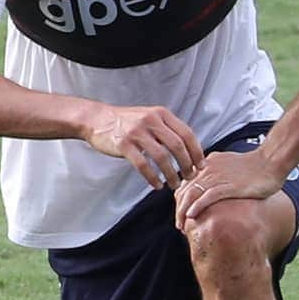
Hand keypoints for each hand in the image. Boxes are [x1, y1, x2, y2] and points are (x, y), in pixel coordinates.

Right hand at [87, 104, 203, 188]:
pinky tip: (157, 185)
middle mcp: (151, 121)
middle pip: (177, 146)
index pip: (187, 134)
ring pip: (162, 157)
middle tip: (190, 177)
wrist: (97, 119)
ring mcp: (136, 132)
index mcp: (161, 114)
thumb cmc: (126, 122)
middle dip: (187, 165)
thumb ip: (166, 129)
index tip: (201, 165)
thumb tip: (188, 150)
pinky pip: (143, 165)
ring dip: (171, 174)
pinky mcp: (123, 145)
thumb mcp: (149, 117)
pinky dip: (152, 177)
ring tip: (174, 184)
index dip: (196, 152)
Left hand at [174, 149, 285, 228]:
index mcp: (206, 165)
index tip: (180, 214)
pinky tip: (191, 216)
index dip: (180, 201)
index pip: (185, 184)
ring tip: (182, 225)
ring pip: (192, 195)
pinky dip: (197, 207)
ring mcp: (217, 177)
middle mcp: (207, 170)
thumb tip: (208, 188)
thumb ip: (215, 173)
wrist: (271, 161)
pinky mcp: (229, 186)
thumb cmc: (253, 165)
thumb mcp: (227, 165)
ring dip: (183, 211)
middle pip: (184, 191)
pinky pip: (207, 197)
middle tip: (178, 225)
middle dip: (178, 209)